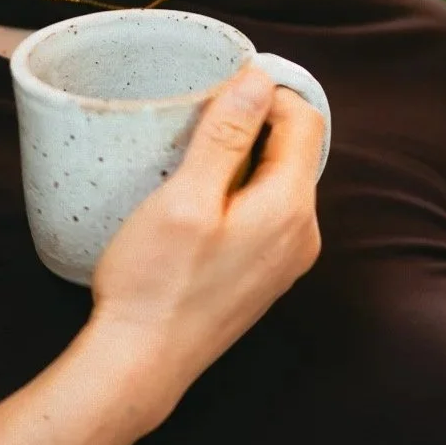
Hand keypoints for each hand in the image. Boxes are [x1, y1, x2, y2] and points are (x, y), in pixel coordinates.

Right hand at [87, 64, 323, 413]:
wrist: (140, 364)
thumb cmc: (155, 283)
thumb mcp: (185, 197)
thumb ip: (227, 135)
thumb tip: (260, 79)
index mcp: (291, 208)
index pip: (305, 120)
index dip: (266, 91)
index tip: (219, 86)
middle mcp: (302, 234)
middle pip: (294, 149)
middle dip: (252, 122)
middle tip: (196, 117)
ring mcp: (287, 259)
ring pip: (278, 179)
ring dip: (242, 156)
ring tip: (189, 155)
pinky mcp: (265, 274)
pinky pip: (266, 211)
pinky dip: (238, 189)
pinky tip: (195, 198)